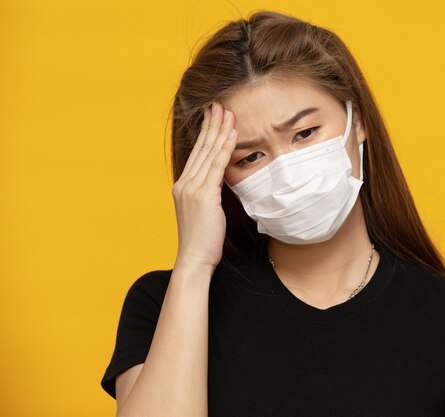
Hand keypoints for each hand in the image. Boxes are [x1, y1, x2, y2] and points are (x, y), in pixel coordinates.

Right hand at [171, 101, 237, 270]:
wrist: (195, 258)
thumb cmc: (203, 240)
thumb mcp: (203, 211)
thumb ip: (208, 193)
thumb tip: (219, 183)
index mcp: (182, 186)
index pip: (196, 154)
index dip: (205, 134)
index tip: (212, 117)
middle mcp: (184, 183)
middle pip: (201, 148)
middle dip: (211, 125)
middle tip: (219, 105)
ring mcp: (192, 188)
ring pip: (208, 153)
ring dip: (220, 130)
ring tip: (228, 112)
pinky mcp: (203, 195)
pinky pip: (216, 166)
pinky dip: (225, 148)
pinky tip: (232, 134)